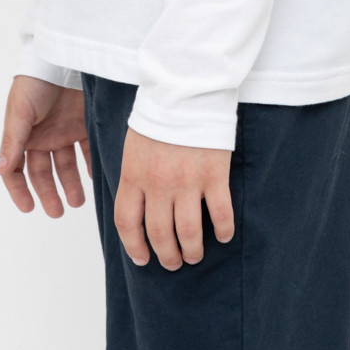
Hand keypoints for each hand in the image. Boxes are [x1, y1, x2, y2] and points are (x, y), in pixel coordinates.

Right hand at [0, 75, 91, 216]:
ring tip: (78, 203)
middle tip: (57, 212)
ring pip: (66, 166)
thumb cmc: (36, 80)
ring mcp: (62, 131)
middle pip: (42, 172)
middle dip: (49, 194)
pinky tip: (96, 178)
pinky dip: (91, 165)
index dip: (19, 190)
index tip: (28, 208)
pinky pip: (87, 150)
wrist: (64, 56)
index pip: (16, 169)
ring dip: (70, 185)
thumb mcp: (21, 110)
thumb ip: (13, 141)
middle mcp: (42, 136)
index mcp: (22, 135)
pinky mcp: (82, 123)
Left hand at [114, 126, 233, 269]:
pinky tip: (222, 236)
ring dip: (192, 250)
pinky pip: (220, 214)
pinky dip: (222, 230)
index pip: (127, 222)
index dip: (134, 247)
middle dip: (166, 255)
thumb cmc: (160, 113)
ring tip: (194, 255)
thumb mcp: (135, 144)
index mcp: (133, 173)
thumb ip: (134, 174)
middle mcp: (158, 183)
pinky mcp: (214, 174)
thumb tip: (137, 204)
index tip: (142, 259)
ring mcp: (187, 180)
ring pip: (188, 232)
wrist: (187, 86)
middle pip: (159, 233)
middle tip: (173, 262)